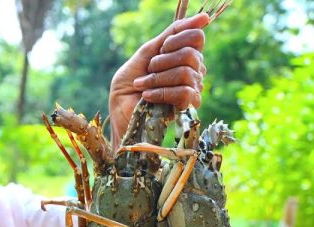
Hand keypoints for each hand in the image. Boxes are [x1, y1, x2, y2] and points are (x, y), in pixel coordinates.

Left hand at [109, 13, 208, 145]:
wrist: (119, 112)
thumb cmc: (129, 85)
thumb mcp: (146, 54)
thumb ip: (170, 35)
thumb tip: (203, 18)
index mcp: (184, 56)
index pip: (196, 37)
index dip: (176, 39)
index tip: (160, 48)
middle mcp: (193, 71)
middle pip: (190, 54)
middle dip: (161, 61)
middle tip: (148, 70)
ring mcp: (192, 90)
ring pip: (186, 73)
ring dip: (157, 79)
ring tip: (142, 86)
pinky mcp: (187, 107)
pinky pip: (184, 92)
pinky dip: (160, 92)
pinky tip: (147, 97)